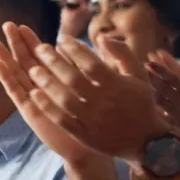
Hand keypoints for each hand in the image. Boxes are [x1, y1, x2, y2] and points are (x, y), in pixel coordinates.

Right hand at [0, 22, 105, 165]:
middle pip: (26, 62)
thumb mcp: (97, 87)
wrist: (89, 148)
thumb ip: (90, 67)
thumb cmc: (96, 120)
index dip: (32, 42)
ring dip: (5, 58)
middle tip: (7, 25)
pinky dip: (6, 78)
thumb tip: (90, 43)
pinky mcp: (30, 112)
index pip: (42, 58)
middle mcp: (43, 90)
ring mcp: (34, 100)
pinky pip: (16, 92)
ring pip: (17, 75)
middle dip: (17, 44)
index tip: (24, 26)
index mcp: (57, 82)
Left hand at [16, 27, 172, 160]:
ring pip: (64, 99)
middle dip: (54, 62)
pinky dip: (47, 106)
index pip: (91, 63)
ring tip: (33, 69)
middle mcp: (103, 102)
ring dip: (46, 83)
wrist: (145, 141)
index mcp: (117, 85)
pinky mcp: (84, 135)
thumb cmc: (141, 103)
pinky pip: (62, 119)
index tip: (61, 39)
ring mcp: (93, 120)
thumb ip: (123, 54)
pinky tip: (35, 95)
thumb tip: (102, 38)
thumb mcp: (138, 75)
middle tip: (40, 48)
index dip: (75, 49)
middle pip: (73, 79)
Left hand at [146, 51, 179, 147]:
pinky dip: (153, 108)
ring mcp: (177, 113)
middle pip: (163, 86)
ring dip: (150, 88)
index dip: (161, 68)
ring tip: (141, 79)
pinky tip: (145, 101)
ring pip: (160, 98)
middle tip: (143, 65)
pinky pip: (161, 115)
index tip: (151, 60)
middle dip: (152, 75)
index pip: (174, 77)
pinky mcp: (175, 124)